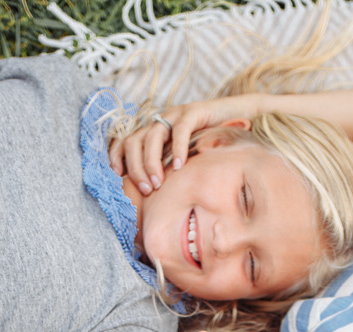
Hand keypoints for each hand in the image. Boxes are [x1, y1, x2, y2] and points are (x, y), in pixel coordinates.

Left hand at [108, 96, 261, 194]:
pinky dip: (177, 149)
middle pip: (134, 142)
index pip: (124, 142)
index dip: (116, 158)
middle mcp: (159, 122)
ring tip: (159, 183)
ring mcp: (174, 115)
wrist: (236, 118)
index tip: (118, 178)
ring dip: (152, 162)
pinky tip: (179, 166)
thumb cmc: (208, 146)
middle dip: (136, 169)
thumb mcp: (182, 160)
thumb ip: (168, 171)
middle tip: (147, 190)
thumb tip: (152, 198)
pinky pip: (179, 130)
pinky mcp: (192, 111)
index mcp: (152, 132)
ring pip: (152, 136)